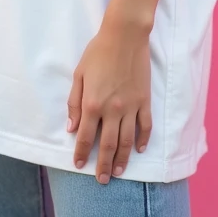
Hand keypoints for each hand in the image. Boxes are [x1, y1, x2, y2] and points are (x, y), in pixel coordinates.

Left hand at [67, 20, 152, 183]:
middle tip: (102, 180)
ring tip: (119, 171)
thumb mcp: (79, 74)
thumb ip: (74, 103)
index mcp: (93, 103)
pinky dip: (143, 140)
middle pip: (108, 145)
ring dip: (123, 159)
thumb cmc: (98, 52)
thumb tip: (72, 128)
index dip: (82, 154)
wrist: (124, 36)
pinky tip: (139, 149)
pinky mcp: (144, 101)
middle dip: (103, 166)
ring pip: (127, 141)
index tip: (79, 165)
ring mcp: (130, 106)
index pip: (86, 137)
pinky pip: (145, 126)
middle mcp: (112, 110)